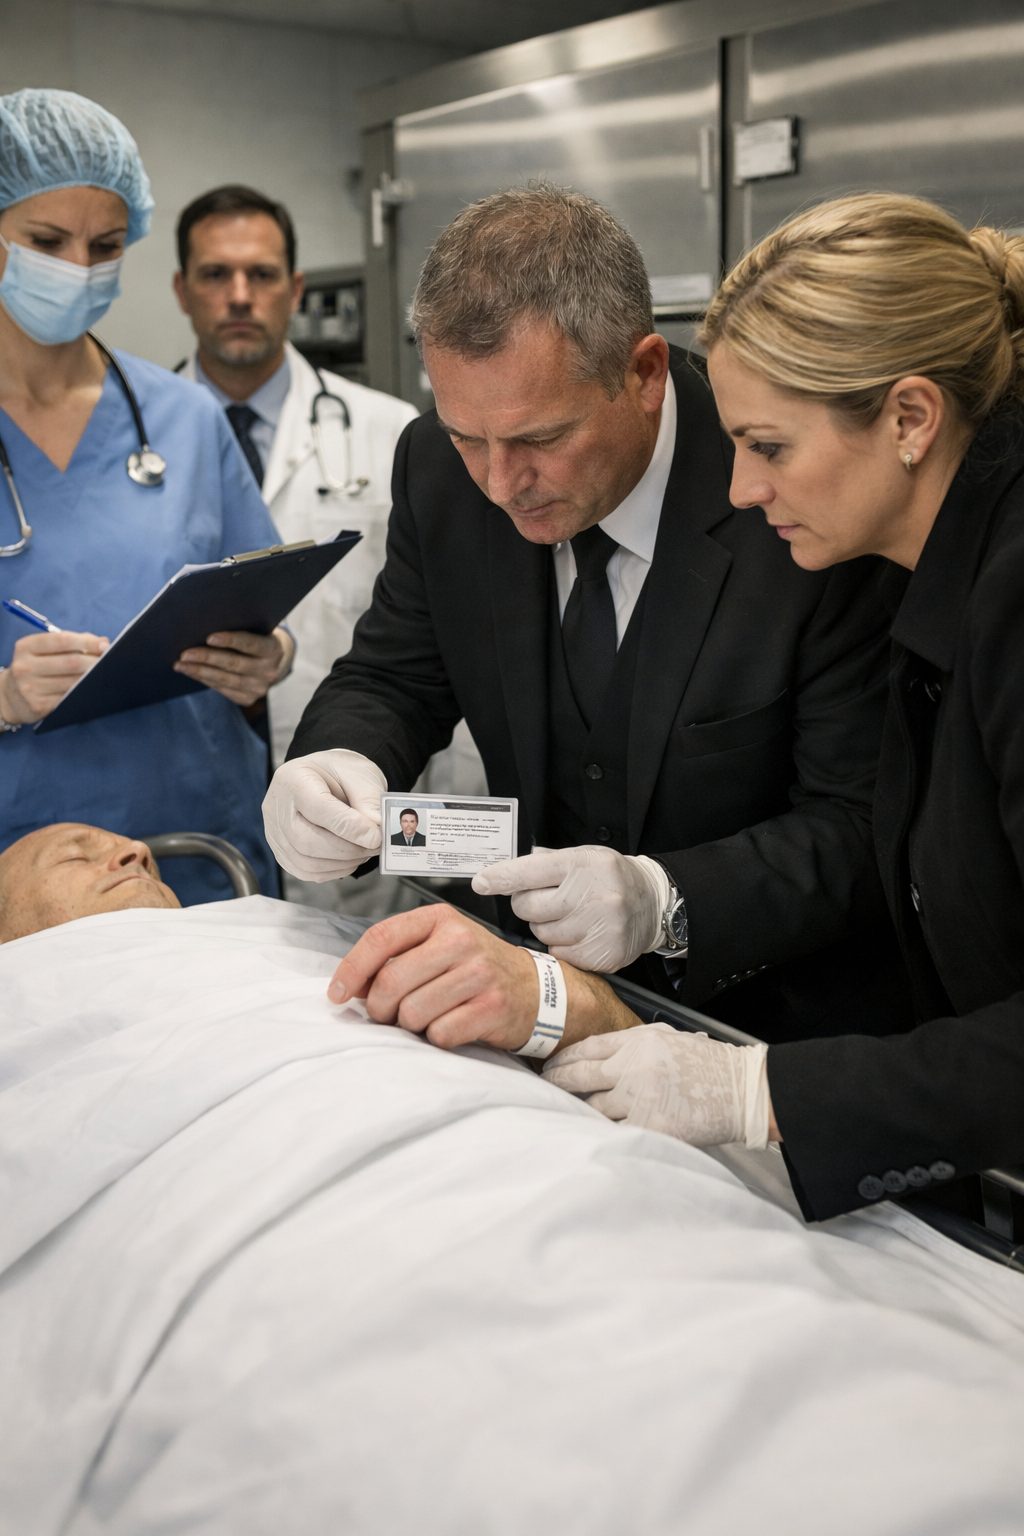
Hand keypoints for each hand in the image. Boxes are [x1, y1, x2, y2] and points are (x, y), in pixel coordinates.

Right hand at [1, 629, 108, 722]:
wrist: (9, 696)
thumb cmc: (34, 667)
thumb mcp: (42, 650)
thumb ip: (70, 642)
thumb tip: (102, 642)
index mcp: (26, 647)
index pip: (62, 640)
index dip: (87, 642)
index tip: (104, 645)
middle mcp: (25, 667)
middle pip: (71, 662)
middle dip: (94, 662)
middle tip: (110, 662)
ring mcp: (30, 688)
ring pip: (72, 682)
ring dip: (92, 678)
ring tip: (105, 674)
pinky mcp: (38, 706)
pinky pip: (68, 698)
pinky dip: (84, 693)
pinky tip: (93, 689)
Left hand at [174, 626, 292, 706]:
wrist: (277, 661)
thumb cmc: (258, 636)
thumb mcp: (257, 629)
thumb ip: (240, 627)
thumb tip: (205, 624)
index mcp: (274, 649)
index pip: (251, 644)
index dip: (231, 640)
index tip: (209, 637)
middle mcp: (270, 671)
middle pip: (234, 664)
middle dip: (207, 658)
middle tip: (185, 653)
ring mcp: (259, 688)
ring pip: (225, 680)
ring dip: (200, 672)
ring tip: (180, 664)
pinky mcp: (248, 699)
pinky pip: (222, 689)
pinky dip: (204, 680)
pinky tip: (191, 672)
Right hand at [262, 748, 385, 880]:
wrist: (323, 777)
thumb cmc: (340, 773)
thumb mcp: (360, 774)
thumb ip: (368, 801)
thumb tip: (376, 833)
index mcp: (294, 779)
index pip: (318, 808)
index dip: (350, 827)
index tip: (376, 837)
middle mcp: (276, 807)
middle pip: (306, 841)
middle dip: (348, 849)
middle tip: (375, 846)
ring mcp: (275, 833)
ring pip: (307, 862)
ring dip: (344, 862)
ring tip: (365, 850)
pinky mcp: (281, 853)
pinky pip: (307, 872)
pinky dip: (334, 870)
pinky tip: (350, 858)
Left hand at [327, 903, 537, 1050]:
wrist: (534, 990)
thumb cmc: (476, 969)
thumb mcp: (439, 947)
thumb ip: (397, 957)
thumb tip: (351, 987)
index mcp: (440, 920)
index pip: (381, 938)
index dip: (352, 969)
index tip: (336, 994)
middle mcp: (460, 940)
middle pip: (391, 982)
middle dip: (380, 1008)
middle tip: (389, 1015)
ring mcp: (479, 974)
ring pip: (412, 1012)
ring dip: (411, 1025)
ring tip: (427, 1017)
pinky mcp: (492, 1007)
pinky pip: (440, 1034)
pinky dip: (437, 1038)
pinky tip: (451, 1026)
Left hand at [473, 845, 666, 972]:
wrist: (654, 903)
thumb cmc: (611, 878)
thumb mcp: (584, 857)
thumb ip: (545, 863)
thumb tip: (504, 870)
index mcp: (582, 865)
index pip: (530, 871)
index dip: (501, 877)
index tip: (482, 882)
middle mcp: (590, 895)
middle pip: (529, 907)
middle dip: (527, 904)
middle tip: (544, 900)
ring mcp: (598, 927)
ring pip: (541, 933)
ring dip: (546, 926)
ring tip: (569, 916)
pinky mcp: (602, 954)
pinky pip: (560, 954)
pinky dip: (562, 945)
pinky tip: (580, 933)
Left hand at [543, 1026, 771, 1148]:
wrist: (741, 1090)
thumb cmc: (708, 1065)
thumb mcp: (666, 1038)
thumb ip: (631, 1044)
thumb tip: (595, 1055)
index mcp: (637, 1042)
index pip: (586, 1047)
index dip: (562, 1057)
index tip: (549, 1064)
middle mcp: (632, 1068)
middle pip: (578, 1076)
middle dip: (556, 1081)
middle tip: (543, 1086)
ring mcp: (638, 1099)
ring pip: (591, 1107)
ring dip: (578, 1111)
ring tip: (564, 1114)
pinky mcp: (649, 1126)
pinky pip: (613, 1132)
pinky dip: (601, 1133)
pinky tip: (589, 1135)